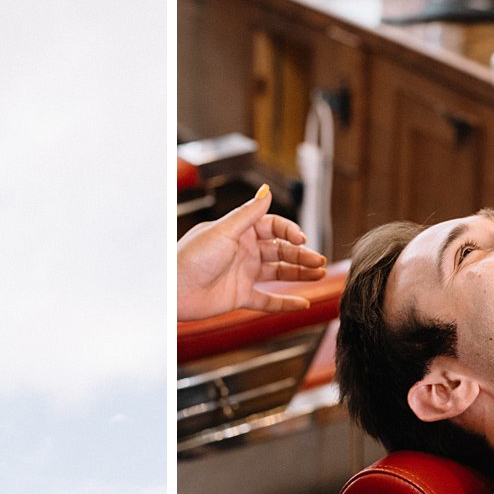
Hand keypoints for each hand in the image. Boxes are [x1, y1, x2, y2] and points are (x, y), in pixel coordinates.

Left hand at [177, 185, 326, 320]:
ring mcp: (243, 273)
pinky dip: (285, 303)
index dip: (289, 232)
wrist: (173, 290)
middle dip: (301, 255)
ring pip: (278, 272)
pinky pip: (268, 300)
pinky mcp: (240, 296)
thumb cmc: (192, 257)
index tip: (301, 240)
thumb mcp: (224, 231)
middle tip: (319, 262)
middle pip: (280, 250)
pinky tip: (303, 303)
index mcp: (239, 231)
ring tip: (320, 275)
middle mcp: (243, 251)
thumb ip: (248, 213)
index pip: (273, 227)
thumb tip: (266, 190)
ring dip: (299, 274)